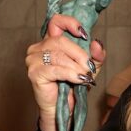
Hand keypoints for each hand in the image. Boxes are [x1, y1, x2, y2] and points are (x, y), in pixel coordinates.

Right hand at [26, 14, 105, 130]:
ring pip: (59, 55)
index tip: (84, 34)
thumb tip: (97, 43)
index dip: (70, 23)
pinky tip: (78, 80)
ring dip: (76, 67)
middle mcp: (38, 48)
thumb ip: (95, 56)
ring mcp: (34, 60)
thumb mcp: (88, 68)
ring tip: (84, 77)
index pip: (56, 22)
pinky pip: (55, 69)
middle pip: (61, 41)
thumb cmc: (73, 86)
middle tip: (88, 68)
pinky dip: (70, 74)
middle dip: (79, 54)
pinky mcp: (34, 73)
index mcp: (50, 42)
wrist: (64, 108)